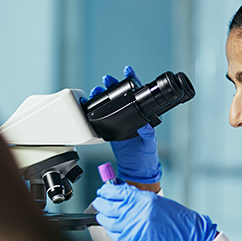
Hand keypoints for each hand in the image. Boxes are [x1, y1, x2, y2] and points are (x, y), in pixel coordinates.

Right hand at [88, 66, 161, 184]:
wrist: (136, 169)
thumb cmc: (147, 156)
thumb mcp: (150, 143)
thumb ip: (148, 134)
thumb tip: (145, 126)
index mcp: (142, 115)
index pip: (138, 95)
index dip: (133, 81)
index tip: (128, 71)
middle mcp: (131, 116)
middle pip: (121, 96)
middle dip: (113, 85)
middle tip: (107, 79)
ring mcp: (119, 122)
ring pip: (110, 104)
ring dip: (103, 95)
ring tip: (97, 89)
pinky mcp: (110, 130)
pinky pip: (102, 117)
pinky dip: (96, 109)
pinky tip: (91, 103)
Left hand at [92, 182, 216, 240]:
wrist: (188, 235)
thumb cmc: (176, 218)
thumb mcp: (156, 201)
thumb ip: (136, 197)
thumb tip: (120, 194)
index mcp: (142, 199)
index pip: (115, 192)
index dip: (106, 191)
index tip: (103, 191)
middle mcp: (136, 212)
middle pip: (107, 206)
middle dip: (100, 203)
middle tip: (99, 201)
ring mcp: (133, 227)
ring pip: (107, 221)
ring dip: (102, 217)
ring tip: (102, 214)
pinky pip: (114, 235)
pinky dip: (110, 230)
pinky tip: (110, 226)